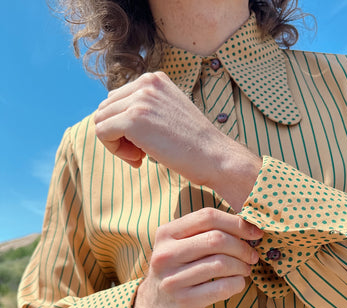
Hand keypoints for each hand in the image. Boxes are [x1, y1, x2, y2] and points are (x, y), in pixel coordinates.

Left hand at [94, 72, 261, 209]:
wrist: (215, 157)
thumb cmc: (195, 145)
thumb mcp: (168, 115)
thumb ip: (145, 110)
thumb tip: (110, 120)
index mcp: (154, 79)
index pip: (116, 100)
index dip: (124, 127)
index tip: (144, 144)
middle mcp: (145, 83)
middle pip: (105, 109)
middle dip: (117, 135)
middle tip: (140, 154)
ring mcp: (139, 99)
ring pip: (100, 120)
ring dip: (116, 144)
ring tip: (139, 157)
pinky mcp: (133, 120)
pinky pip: (101, 132)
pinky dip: (114, 151)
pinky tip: (138, 159)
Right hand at [131, 208, 262, 307]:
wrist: (153, 306)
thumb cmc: (176, 269)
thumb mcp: (179, 245)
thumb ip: (204, 232)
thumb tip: (247, 225)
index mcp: (166, 233)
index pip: (207, 217)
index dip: (236, 222)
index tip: (254, 232)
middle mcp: (166, 254)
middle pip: (216, 239)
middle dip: (242, 246)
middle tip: (252, 255)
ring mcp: (173, 279)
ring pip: (221, 263)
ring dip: (241, 266)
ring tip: (245, 269)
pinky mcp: (185, 300)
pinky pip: (222, 287)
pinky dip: (237, 283)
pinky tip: (238, 283)